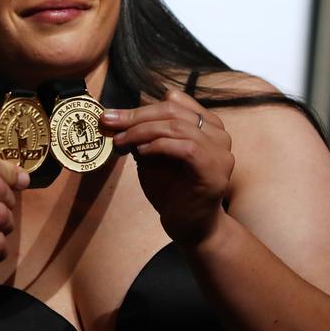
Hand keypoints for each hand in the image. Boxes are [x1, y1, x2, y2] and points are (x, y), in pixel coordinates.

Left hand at [100, 88, 232, 246]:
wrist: (190, 228)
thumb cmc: (172, 192)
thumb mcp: (153, 156)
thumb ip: (143, 136)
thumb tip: (115, 117)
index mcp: (206, 125)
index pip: (174, 103)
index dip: (141, 107)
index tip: (112, 116)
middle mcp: (219, 133)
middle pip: (173, 111)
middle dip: (135, 116)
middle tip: (109, 123)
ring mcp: (220, 151)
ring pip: (177, 126)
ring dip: (142, 131)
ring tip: (121, 141)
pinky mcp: (215, 168)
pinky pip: (185, 147)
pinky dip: (159, 146)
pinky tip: (141, 152)